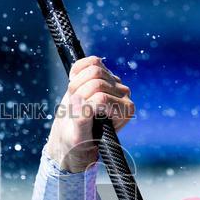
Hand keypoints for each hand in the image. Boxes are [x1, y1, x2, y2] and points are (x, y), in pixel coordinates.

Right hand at [44, 55, 133, 171]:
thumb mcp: (79, 135)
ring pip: (94, 69)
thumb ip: (82, 119)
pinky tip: (75, 82)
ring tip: (75, 97)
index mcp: (125, 112)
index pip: (101, 98)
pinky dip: (77, 69)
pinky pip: (91, 60)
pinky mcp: (104, 73)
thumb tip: (81, 101)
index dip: (83, 105)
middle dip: (78, 93)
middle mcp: (125, 95)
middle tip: (73, 107)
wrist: (74, 133)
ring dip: (76, 83)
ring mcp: (115, 82)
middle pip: (96, 81)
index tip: (78, 116)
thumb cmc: (80, 138)